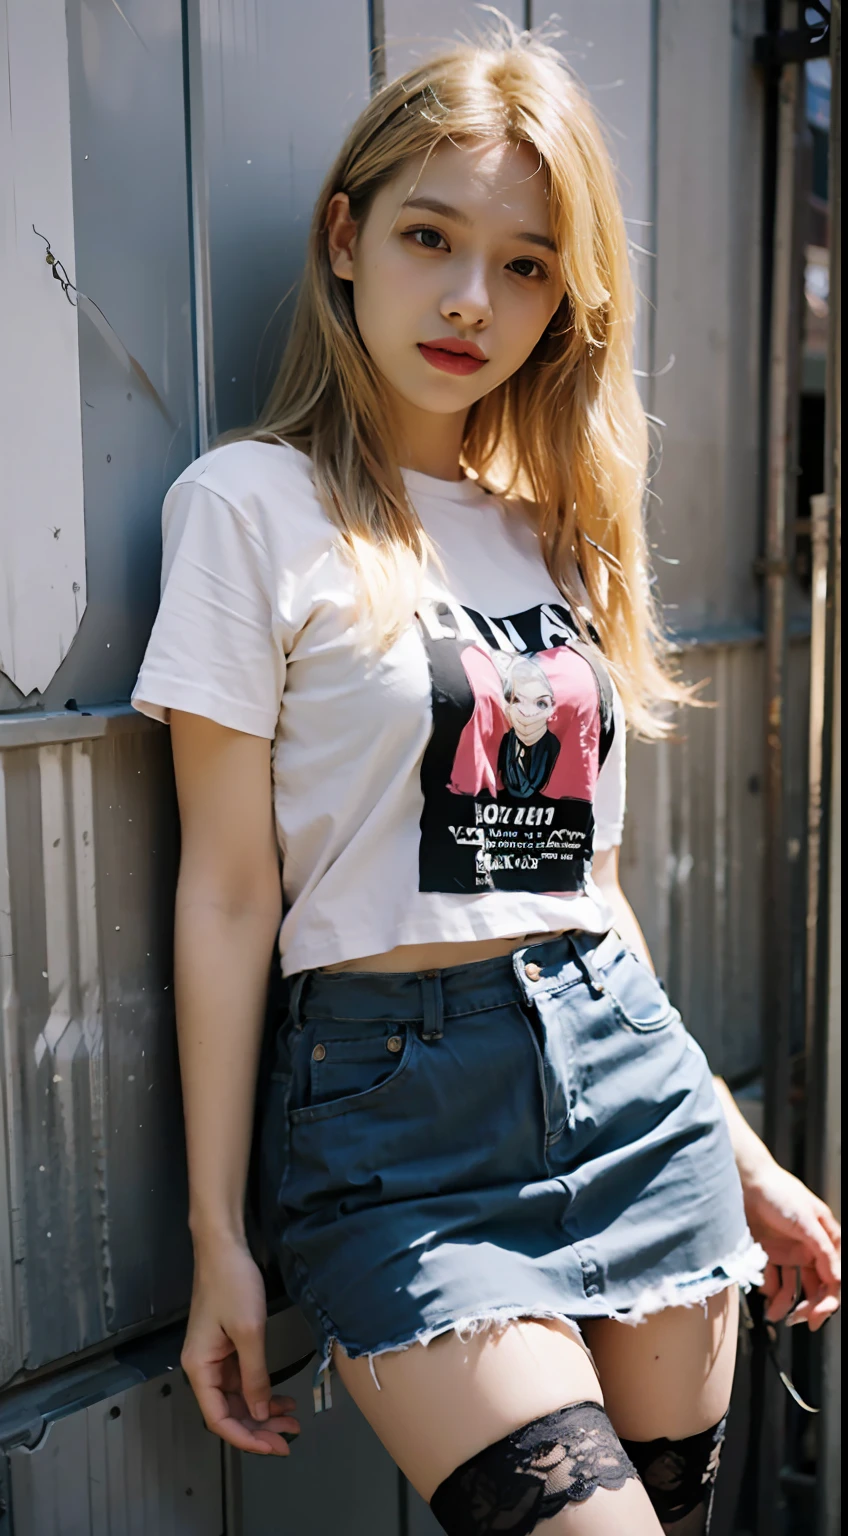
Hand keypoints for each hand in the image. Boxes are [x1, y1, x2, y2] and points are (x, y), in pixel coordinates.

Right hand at [181, 1236, 300, 1454]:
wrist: (224, 1247)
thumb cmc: (232, 1285)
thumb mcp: (248, 1332)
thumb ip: (255, 1376)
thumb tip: (258, 1414)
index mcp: (199, 1368)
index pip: (218, 1418)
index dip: (245, 1437)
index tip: (274, 1446)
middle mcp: (202, 1368)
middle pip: (229, 1412)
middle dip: (259, 1428)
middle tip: (291, 1438)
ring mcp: (215, 1357)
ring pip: (238, 1398)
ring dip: (263, 1412)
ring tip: (293, 1422)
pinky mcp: (226, 1346)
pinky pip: (243, 1380)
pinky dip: (262, 1391)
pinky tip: (282, 1399)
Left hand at [742, 1161, 840, 1331]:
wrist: (743, 1179)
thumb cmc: (778, 1192)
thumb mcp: (805, 1221)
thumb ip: (823, 1251)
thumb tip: (838, 1279)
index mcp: (825, 1239)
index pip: (834, 1277)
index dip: (828, 1300)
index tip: (816, 1317)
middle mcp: (809, 1247)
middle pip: (816, 1286)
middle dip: (808, 1306)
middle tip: (797, 1321)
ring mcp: (788, 1251)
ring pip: (794, 1286)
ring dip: (786, 1303)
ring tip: (774, 1314)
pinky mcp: (768, 1252)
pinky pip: (774, 1278)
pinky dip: (771, 1290)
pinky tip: (765, 1296)